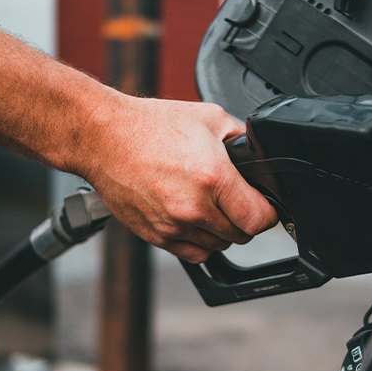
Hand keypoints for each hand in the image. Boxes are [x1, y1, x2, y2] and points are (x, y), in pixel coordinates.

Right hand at [78, 94, 277, 262]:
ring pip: (218, 247)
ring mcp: (173, 225)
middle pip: (241, 236)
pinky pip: (192, 253)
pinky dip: (199, 241)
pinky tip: (194, 219)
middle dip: (244, 219)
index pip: (259, 219)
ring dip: (221, 232)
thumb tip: (258, 156)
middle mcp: (194, 207)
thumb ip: (241, 140)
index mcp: (213, 178)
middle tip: (235, 200)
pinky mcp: (156, 236)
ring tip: (211, 206)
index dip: (268, 212)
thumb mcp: (209, 117)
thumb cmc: (151, 125)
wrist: (103, 137)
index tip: (264, 204)